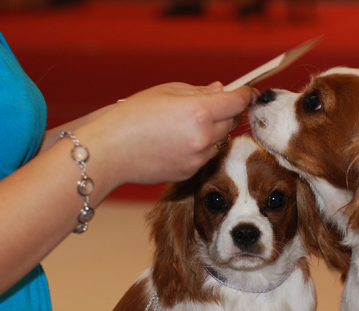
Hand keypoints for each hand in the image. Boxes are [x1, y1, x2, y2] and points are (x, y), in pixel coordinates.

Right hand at [77, 82, 255, 187]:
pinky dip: (199, 146)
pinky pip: (205, 155)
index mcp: (199, 111)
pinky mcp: (191, 172)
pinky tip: (176, 142)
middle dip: (227, 111)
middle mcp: (204, 136)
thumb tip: (221, 90)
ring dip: (212, 131)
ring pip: (220, 140)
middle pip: (232, 121)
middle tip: (212, 105)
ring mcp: (198, 157)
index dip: (245, 94)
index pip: (237, 101)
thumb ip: (199, 91)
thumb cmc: (132, 115)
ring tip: (185, 125)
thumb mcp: (166, 91)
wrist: (110, 151)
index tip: (248, 92)